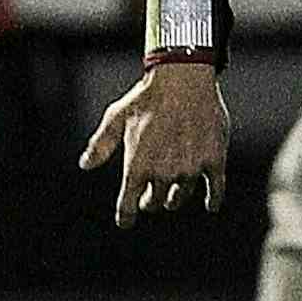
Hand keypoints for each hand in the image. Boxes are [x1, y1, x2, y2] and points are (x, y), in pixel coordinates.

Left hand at [79, 62, 229, 229]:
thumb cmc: (146, 97)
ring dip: (174, 198)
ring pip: (180, 196)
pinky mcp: (214, 161)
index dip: (125, 216)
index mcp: (137, 166)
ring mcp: (190, 168)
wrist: (183, 78)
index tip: (125, 222)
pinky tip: (211, 205)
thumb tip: (85, 165)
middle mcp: (163, 173)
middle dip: (150, 202)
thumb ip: (100, 144)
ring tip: (172, 196)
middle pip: (155, 202)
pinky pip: (216, 189)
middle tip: (149, 199)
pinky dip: (213, 199)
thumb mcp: (116, 118)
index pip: (127, 205)